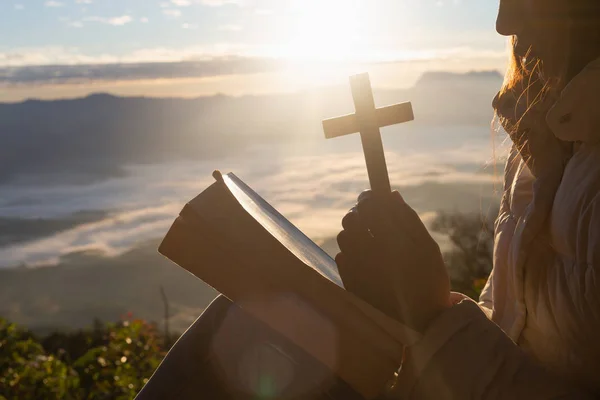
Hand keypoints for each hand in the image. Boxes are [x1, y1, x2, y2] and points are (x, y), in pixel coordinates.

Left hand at [336, 190, 450, 331]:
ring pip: (344, 237)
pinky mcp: (349, 282)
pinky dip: (350, 253)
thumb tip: (391, 195)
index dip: (369, 198)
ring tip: (368, 240)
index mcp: (391, 239)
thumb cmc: (429, 281)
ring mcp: (356, 268)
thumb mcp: (428, 248)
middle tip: (370, 218)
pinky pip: (342, 257)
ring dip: (353, 232)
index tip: (372, 197)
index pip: (369, 206)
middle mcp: (369, 252)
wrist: (420, 323)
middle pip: (351, 219)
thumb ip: (408, 219)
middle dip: (359, 213)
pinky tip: (365, 260)